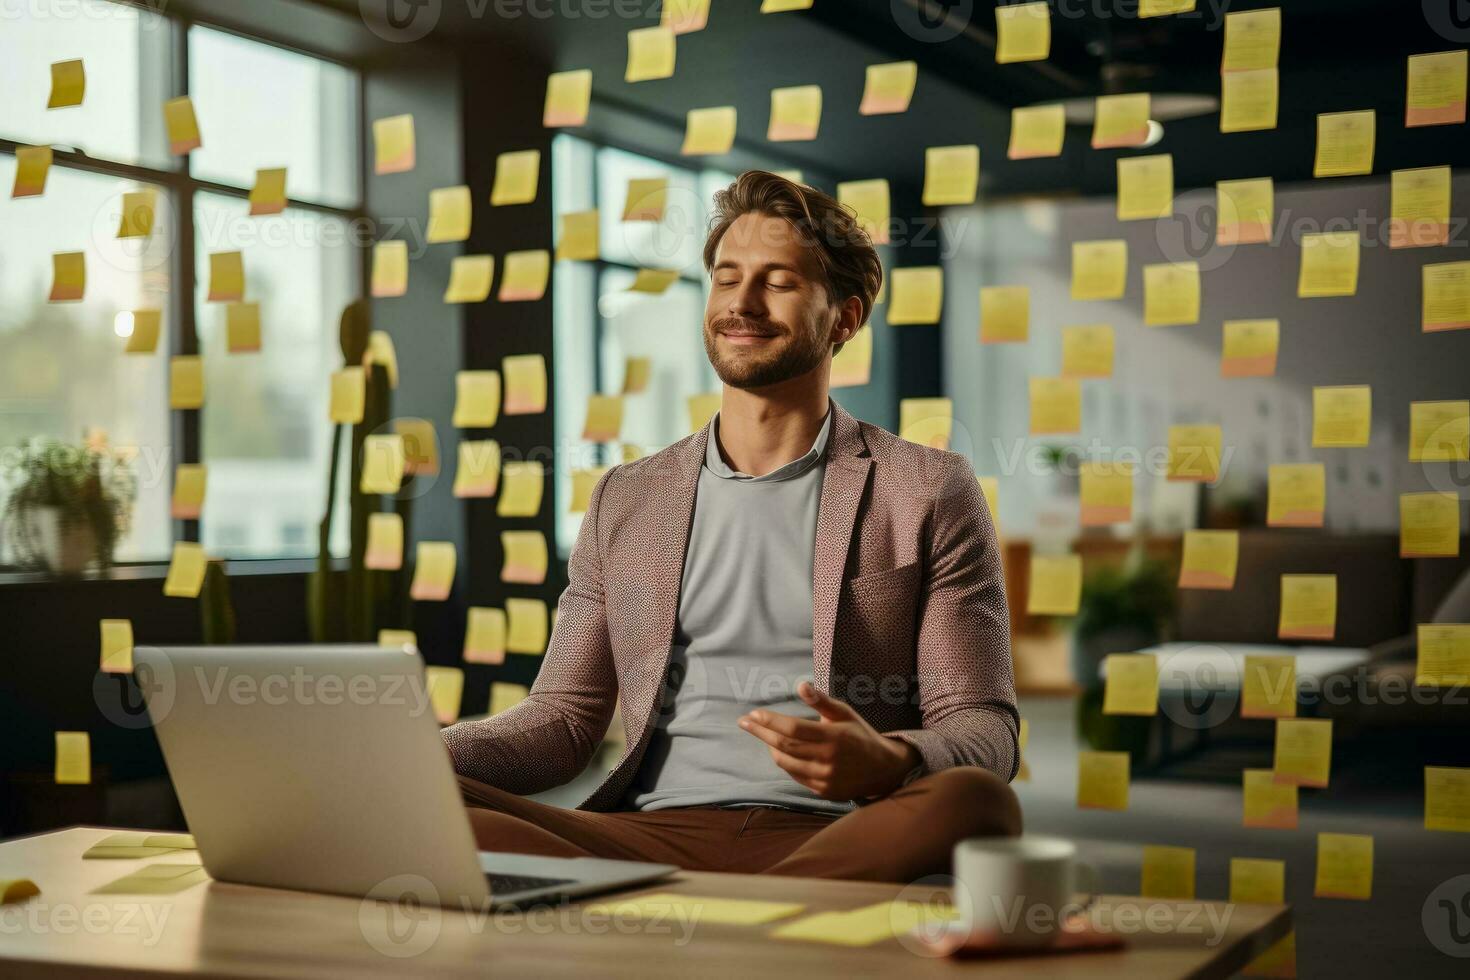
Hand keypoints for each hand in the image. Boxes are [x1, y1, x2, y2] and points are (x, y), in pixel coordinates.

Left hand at [738, 681, 922, 800]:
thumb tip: (801, 686)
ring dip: (771, 748)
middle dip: (761, 733)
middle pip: (784, 746)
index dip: (770, 721)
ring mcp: (824, 778)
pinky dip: (785, 762)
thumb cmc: (861, 735)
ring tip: (764, 735)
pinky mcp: (823, 791)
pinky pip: (795, 775)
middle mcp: (827, 760)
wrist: (883, 770)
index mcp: (833, 737)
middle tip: (744, 723)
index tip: (753, 714)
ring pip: (786, 763)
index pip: (793, 729)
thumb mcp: (845, 714)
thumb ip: (822, 701)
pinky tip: (782, 752)